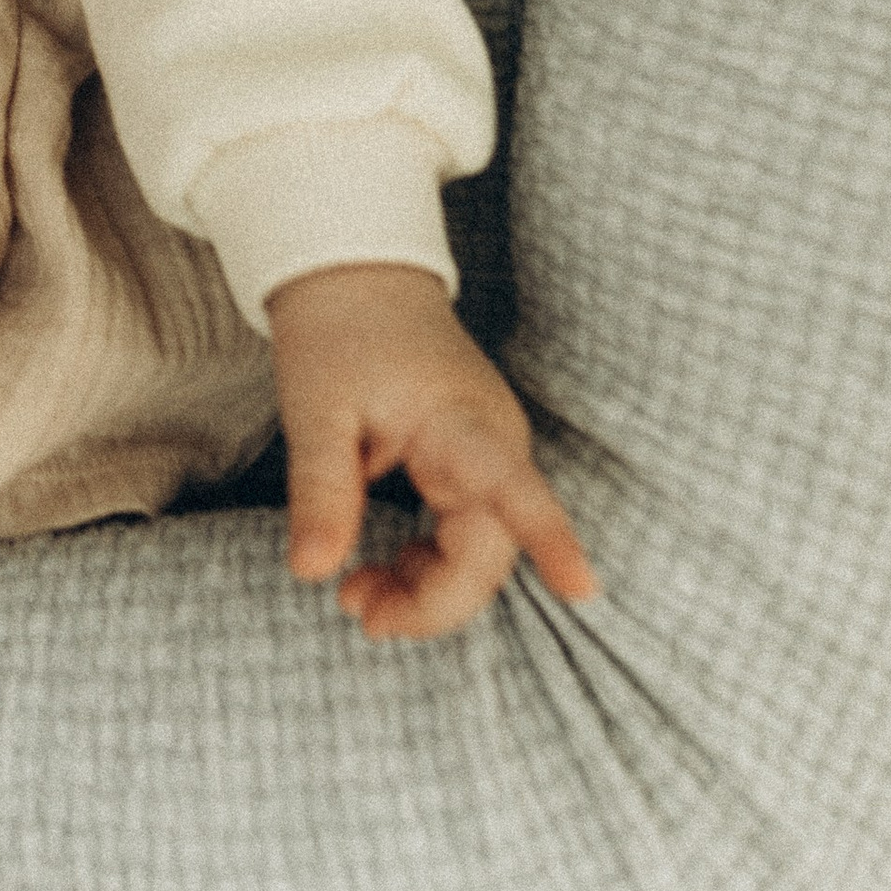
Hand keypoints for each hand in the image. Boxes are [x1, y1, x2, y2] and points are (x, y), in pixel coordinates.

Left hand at [269, 262, 599, 641]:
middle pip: (487, 551)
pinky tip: (375, 576)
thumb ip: (320, 491)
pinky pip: (460, 534)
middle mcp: (492, 445)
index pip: (515, 488)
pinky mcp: (469, 466)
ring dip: (423, 588)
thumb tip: (310, 572)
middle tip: (361, 615)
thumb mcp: (315, 409)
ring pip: (475, 552)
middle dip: (433, 601)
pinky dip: (422, 563)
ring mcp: (487, 457)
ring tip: (355, 600)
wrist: (352, 275)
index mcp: (463, 423)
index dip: (549, 539)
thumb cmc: (337, 333)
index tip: (580, 586)